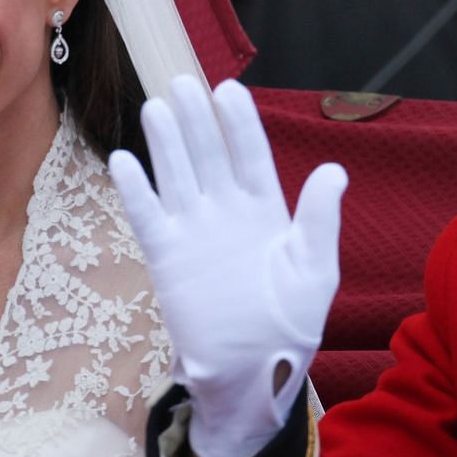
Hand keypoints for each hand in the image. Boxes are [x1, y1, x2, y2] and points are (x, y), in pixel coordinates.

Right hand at [109, 77, 345, 456]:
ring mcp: (193, 232)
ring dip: (165, 144)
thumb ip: (320, 220)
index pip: (250, 155)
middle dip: (196, 120)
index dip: (239, 124)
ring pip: (176, 176)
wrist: (251, 372)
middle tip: (182, 84)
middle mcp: (225, 212)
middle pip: (208, 155)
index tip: (228, 91)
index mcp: (265, 210)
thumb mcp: (316, 271)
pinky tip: (123, 160)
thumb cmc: (290, 324)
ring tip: (156, 108)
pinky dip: (135, 190)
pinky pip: (147, 216)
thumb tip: (333, 170)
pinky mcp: (167, 257)